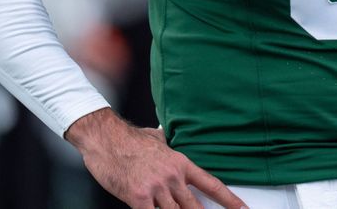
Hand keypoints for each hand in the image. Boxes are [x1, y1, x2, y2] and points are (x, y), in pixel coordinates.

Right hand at [65, 108, 245, 208]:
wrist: (106, 138)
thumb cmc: (129, 138)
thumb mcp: (156, 138)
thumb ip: (166, 142)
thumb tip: (167, 134)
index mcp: (181, 163)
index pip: (211, 184)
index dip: (229, 200)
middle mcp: (173, 177)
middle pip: (195, 206)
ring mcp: (157, 188)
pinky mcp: (139, 198)